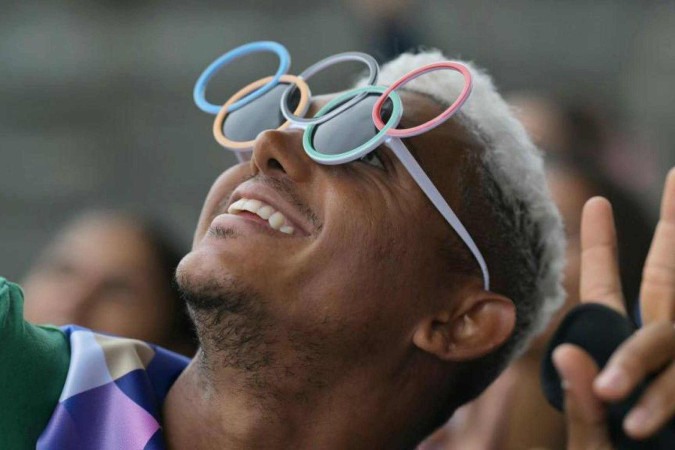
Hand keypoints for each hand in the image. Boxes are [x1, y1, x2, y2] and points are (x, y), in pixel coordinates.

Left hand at [553, 168, 674, 448]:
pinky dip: (667, 393)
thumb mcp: (590, 443)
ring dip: (641, 359)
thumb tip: (565, 355)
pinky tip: (642, 417)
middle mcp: (654, 349)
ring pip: (672, 335)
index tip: (593, 200)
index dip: (601, 244)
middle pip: (665, 280)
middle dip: (673, 230)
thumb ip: (581, 405)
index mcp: (612, 348)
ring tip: (623, 406)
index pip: (606, 286)